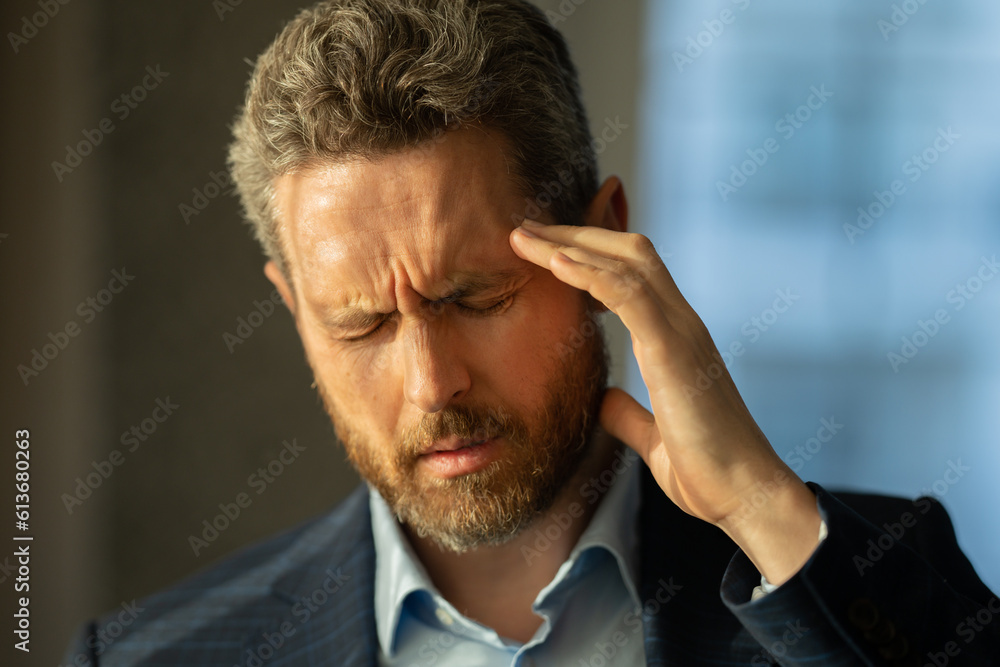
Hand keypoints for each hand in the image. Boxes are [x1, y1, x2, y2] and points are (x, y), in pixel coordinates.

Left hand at [509, 212, 820, 583]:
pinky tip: (556, 262)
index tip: (541, 250)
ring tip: (523, 236)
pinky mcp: (674, 351)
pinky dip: (591, 273)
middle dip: (573, 234)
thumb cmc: (707, 470)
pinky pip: (629, 295)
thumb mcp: (654, 436)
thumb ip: (629, 414)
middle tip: (522, 230)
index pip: (632, 274)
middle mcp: (681, 323)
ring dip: (570, 244)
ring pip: (627, 262)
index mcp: (675, 339)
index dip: (587, 254)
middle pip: (627, 252)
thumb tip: (604, 400)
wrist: (745, 497)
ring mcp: (681, 333)